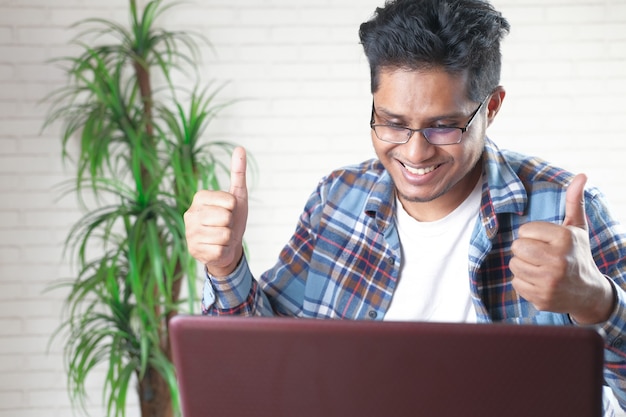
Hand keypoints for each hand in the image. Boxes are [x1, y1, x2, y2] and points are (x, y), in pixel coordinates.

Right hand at [184, 147, 247, 277]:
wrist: (228, 245)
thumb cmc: (232, 218)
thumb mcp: (238, 196)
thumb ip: (238, 173)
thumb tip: (240, 148)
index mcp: (200, 197)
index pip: (229, 201)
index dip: (234, 208)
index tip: (228, 211)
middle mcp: (190, 213)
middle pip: (225, 218)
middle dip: (230, 224)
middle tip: (224, 225)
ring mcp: (190, 232)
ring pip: (223, 234)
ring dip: (227, 238)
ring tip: (221, 236)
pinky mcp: (194, 250)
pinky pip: (220, 249)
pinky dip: (223, 250)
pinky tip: (216, 247)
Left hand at [509, 174, 613, 324]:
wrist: (588, 293)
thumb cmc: (577, 254)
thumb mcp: (577, 228)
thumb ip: (574, 202)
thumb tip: (581, 176)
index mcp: (565, 239)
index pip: (524, 231)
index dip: (531, 235)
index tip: (545, 241)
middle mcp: (558, 260)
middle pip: (516, 247)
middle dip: (524, 250)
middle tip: (539, 254)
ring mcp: (549, 282)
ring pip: (514, 265)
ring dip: (523, 265)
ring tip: (539, 267)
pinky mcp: (541, 298)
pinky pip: (516, 284)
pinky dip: (524, 282)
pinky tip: (539, 281)